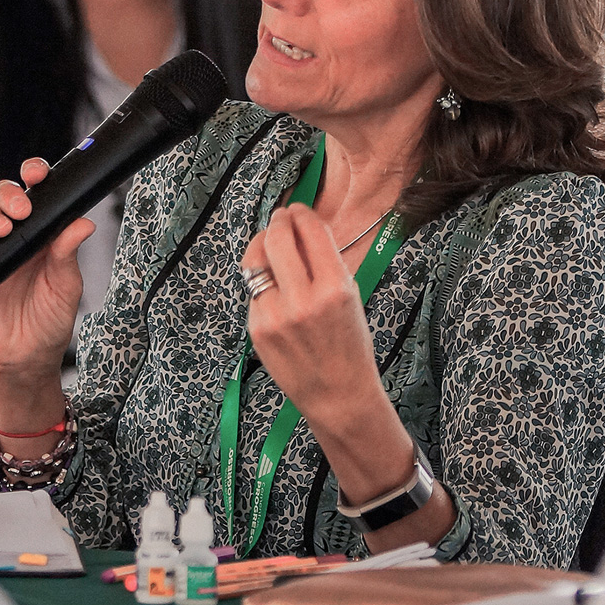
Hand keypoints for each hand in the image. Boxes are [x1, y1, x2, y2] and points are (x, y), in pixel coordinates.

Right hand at [0, 158, 92, 425]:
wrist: (26, 359)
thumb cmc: (50, 322)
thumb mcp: (66, 288)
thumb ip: (68, 255)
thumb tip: (82, 223)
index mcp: (41, 234)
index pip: (35, 194)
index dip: (33, 176)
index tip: (37, 174)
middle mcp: (14, 238)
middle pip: (0, 199)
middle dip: (6, 195)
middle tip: (20, 211)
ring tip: (0, 231)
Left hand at [242, 206, 412, 500]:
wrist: (338, 395)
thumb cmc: (349, 343)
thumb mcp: (350, 296)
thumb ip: (325, 262)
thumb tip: (298, 227)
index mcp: (336, 287)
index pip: (310, 231)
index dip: (301, 213)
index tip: (297, 210)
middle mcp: (304, 300)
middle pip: (277, 238)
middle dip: (278, 221)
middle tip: (280, 219)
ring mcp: (275, 316)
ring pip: (256, 260)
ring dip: (262, 243)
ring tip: (269, 242)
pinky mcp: (256, 329)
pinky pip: (254, 290)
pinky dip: (262, 282)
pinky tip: (274, 286)